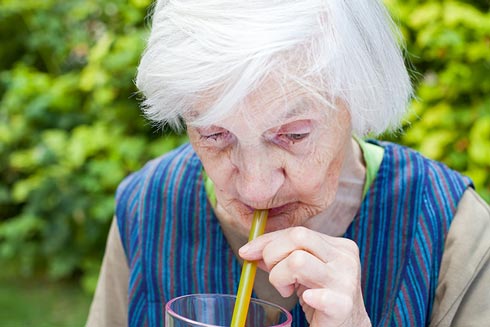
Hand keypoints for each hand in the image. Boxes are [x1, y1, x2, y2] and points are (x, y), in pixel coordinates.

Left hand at [239, 226, 370, 326]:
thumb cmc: (321, 296)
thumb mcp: (303, 271)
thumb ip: (281, 256)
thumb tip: (250, 250)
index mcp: (338, 246)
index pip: (296, 231)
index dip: (267, 240)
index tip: (246, 252)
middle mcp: (345, 258)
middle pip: (298, 237)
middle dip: (273, 255)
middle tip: (276, 277)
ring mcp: (346, 281)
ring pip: (298, 261)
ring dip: (281, 278)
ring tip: (288, 291)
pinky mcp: (344, 305)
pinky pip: (320, 296)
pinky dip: (309, 297)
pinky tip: (307, 299)